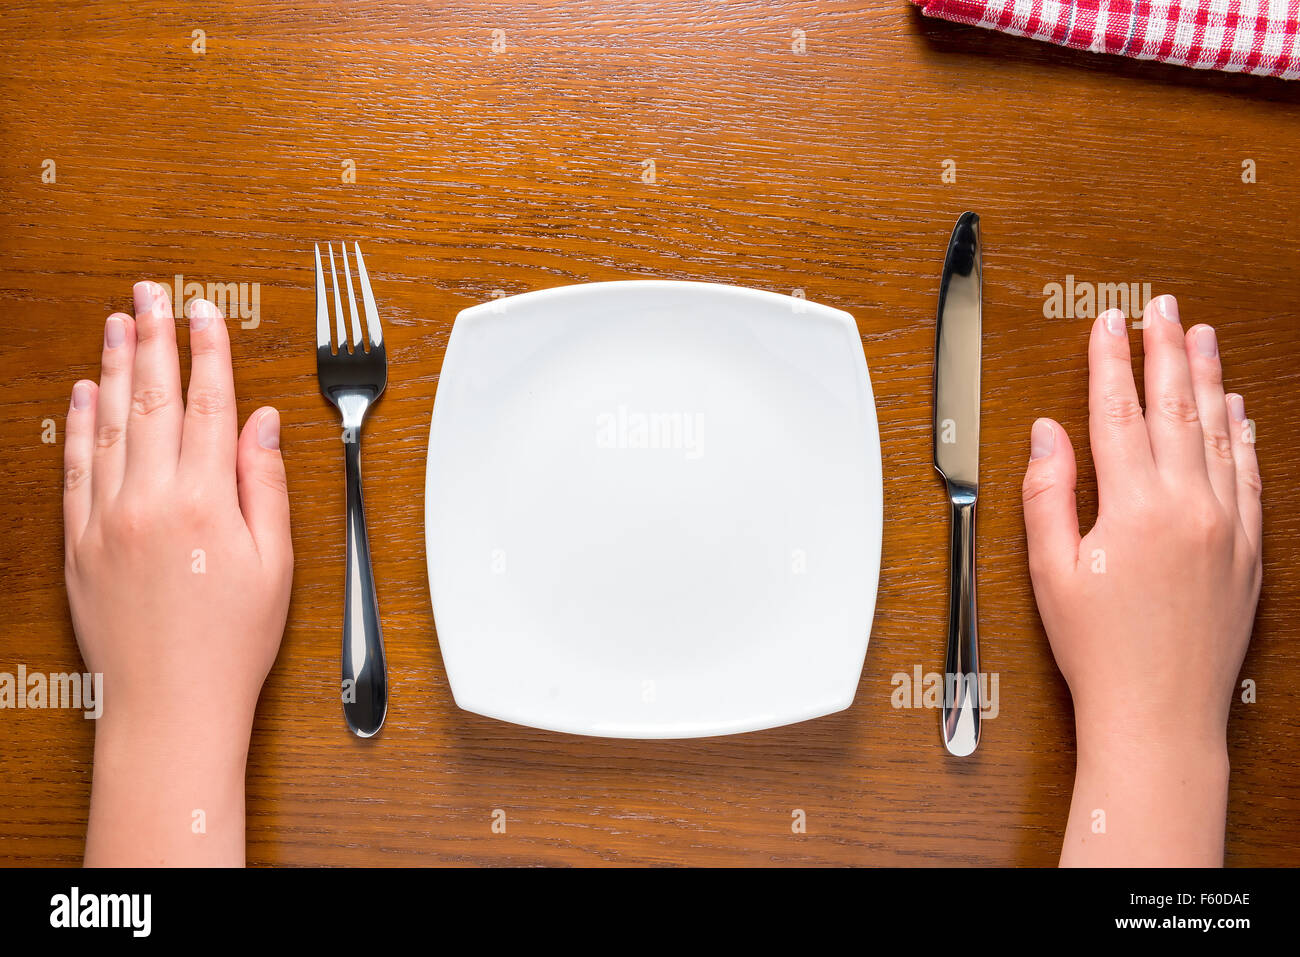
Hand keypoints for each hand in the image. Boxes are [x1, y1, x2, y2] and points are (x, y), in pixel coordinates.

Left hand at [63, 281, 291, 865]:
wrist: (169, 704)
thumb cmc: (232, 641)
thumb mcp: (274, 563)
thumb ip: (266, 485)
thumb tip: (263, 425)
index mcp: (206, 501)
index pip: (208, 406)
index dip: (210, 353)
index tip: (207, 313)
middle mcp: (150, 499)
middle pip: (154, 400)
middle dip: (155, 339)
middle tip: (150, 293)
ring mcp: (107, 519)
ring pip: (109, 424)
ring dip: (113, 368)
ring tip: (116, 323)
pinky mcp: (78, 543)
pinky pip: (74, 469)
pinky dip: (77, 426)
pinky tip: (81, 394)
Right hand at [1021, 295, 1260, 866]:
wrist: (1160, 713)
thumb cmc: (1099, 650)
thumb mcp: (1052, 572)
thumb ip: (1047, 494)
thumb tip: (1047, 434)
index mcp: (1134, 506)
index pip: (1118, 412)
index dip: (1109, 362)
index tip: (1106, 324)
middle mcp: (1189, 505)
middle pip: (1174, 408)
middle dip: (1165, 350)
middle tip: (1162, 306)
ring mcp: (1227, 525)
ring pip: (1218, 432)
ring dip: (1208, 378)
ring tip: (1201, 336)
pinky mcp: (1248, 550)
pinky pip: (1249, 476)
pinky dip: (1242, 436)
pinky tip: (1236, 411)